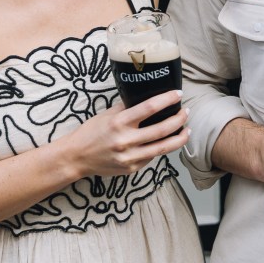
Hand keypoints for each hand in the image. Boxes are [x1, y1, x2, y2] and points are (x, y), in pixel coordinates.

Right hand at [71, 90, 189, 177]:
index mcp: (119, 122)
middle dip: (179, 119)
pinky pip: (152, 157)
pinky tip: (167, 142)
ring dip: (179, 138)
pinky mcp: (131, 168)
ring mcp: (129, 157)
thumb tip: (147, 97)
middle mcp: (126, 140)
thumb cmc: (91, 132)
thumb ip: (127, 107)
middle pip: (162, 129)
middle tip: (186, 112)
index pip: (149, 108)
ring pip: (163, 148)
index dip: (167, 100)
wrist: (76, 157)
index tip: (177, 94)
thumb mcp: (107, 114)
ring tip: (187, 130)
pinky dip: (162, 148)